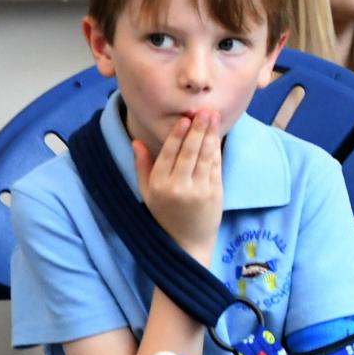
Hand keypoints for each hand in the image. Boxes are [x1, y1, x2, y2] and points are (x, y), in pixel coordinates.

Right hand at [134, 108, 223, 260]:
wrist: (186, 243)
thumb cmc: (164, 215)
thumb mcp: (146, 192)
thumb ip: (142, 166)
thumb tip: (136, 141)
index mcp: (158, 185)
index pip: (169, 154)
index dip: (178, 135)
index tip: (184, 118)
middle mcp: (178, 187)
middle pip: (189, 152)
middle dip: (198, 129)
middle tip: (204, 111)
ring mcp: (199, 191)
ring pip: (205, 157)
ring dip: (210, 135)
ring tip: (213, 116)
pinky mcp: (215, 194)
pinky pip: (216, 167)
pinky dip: (217, 150)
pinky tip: (217, 136)